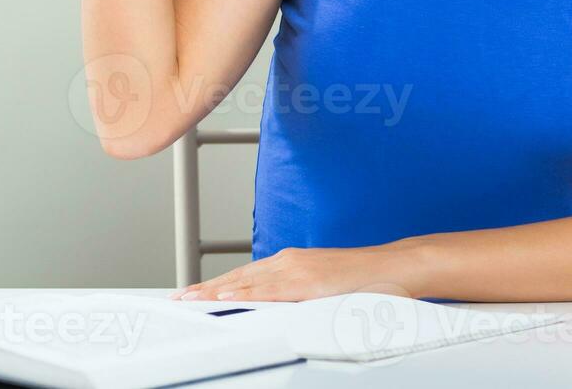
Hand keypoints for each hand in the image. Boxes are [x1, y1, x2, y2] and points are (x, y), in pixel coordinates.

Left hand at [168, 244, 417, 302]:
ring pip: (247, 282)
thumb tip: (277, 309)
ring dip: (216, 291)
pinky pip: (270, 290)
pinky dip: (245, 294)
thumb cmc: (361, 281)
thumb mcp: (321, 286)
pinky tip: (228, 298)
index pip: (244, 276)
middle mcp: (288, 262)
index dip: (216, 285)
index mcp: (290, 263)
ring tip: (191, 299)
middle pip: (238, 278)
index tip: (192, 293)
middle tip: (179, 297)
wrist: (393, 267)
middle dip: (206, 288)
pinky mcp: (308, 282)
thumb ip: (297, 294)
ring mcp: (297, 270)